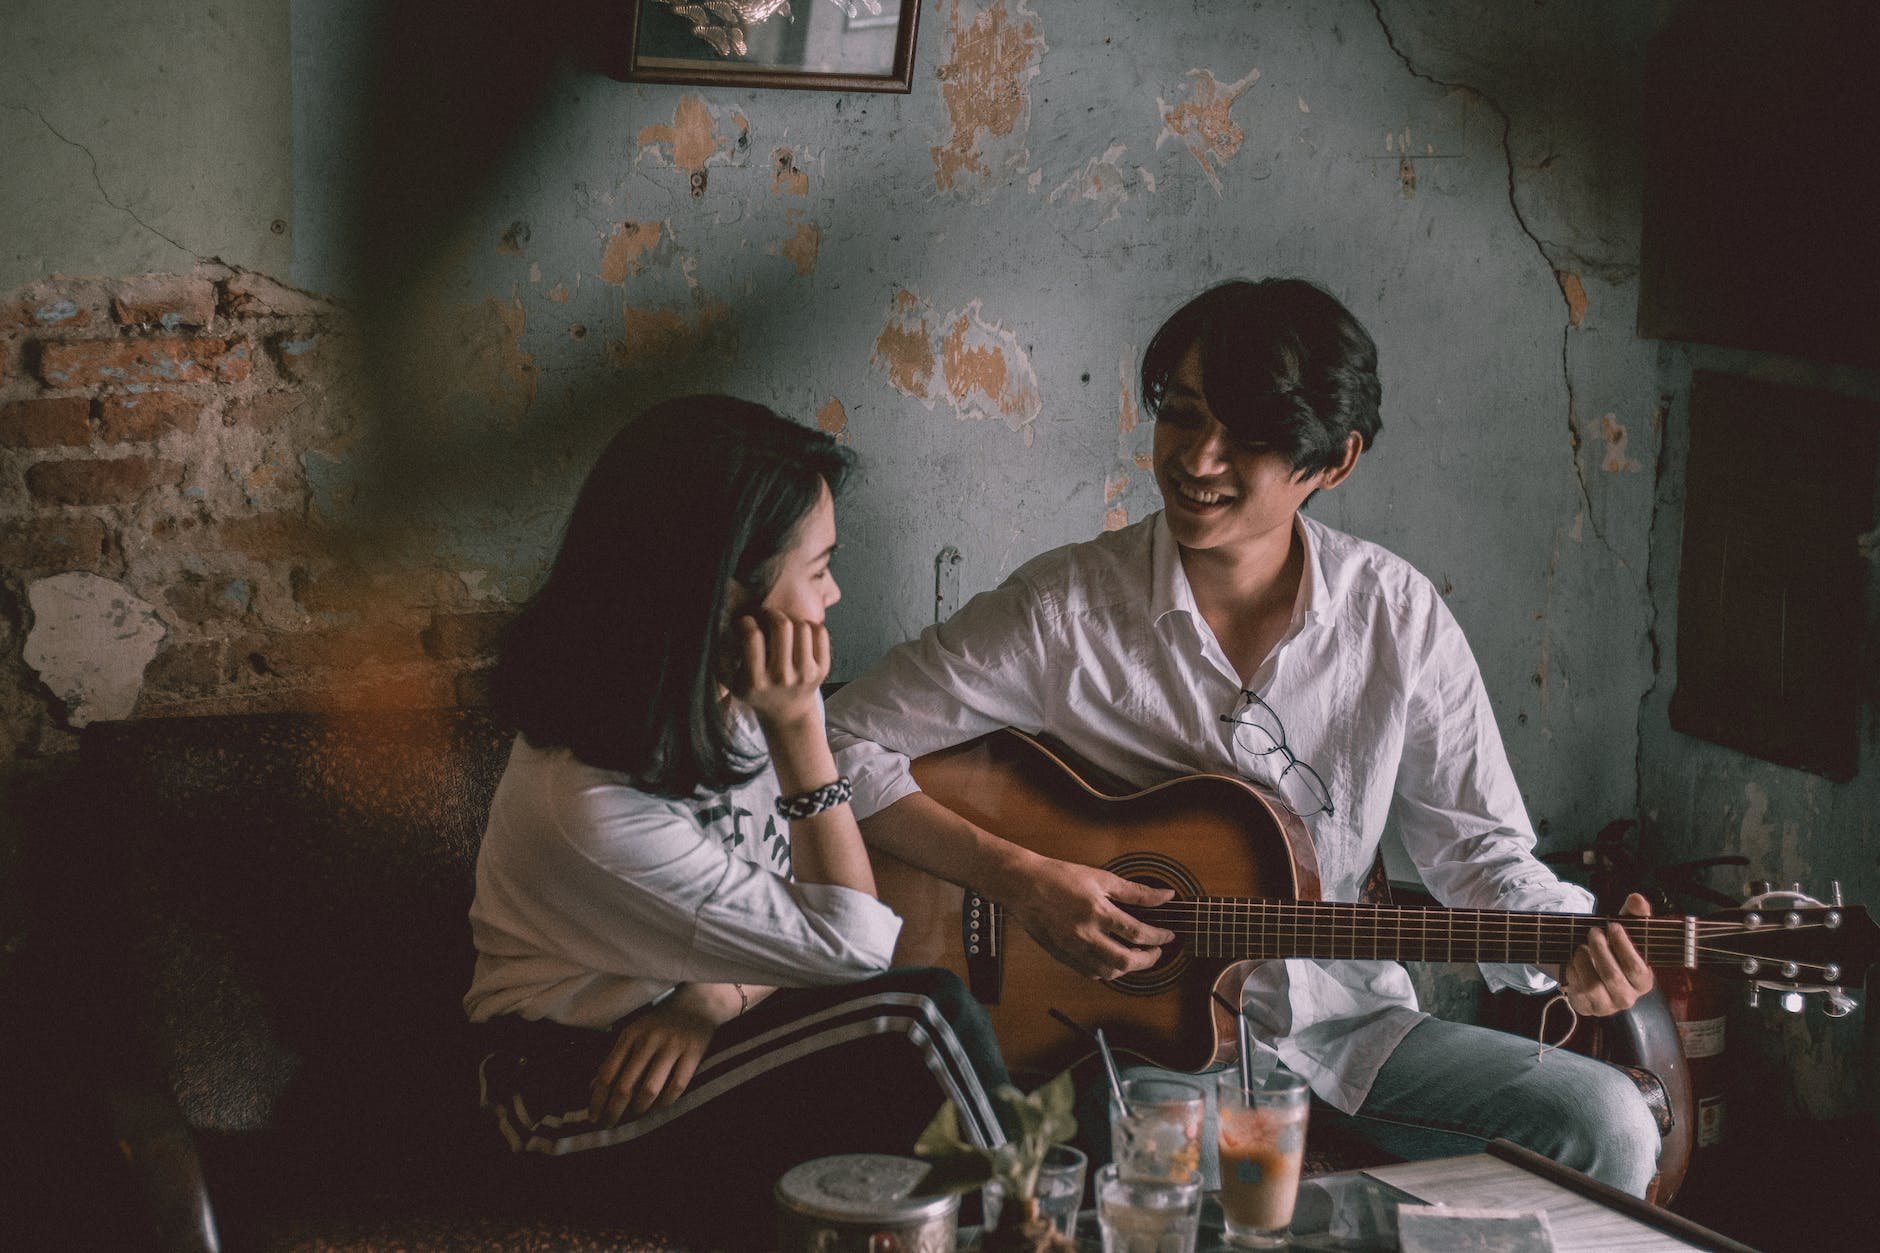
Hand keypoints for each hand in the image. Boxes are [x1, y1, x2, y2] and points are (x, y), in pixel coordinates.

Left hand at [588, 985, 737, 1124]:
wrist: (697, 1003)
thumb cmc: (659, 1023)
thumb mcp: (633, 1034)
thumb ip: (615, 1059)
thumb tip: (593, 1088)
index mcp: (630, 1035)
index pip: (607, 1073)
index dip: (598, 1099)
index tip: (593, 1118)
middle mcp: (649, 1040)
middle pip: (625, 1086)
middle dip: (613, 1111)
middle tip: (608, 1125)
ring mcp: (672, 1046)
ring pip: (649, 1089)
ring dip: (638, 1109)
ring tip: (634, 1115)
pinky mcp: (693, 1053)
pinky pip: (676, 1087)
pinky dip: (665, 1102)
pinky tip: (658, 1107)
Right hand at [733, 609, 830, 735]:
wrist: (787, 713)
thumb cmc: (755, 690)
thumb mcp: (730, 681)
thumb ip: (721, 655)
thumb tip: (724, 626)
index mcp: (755, 681)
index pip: (752, 637)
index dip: (746, 621)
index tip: (745, 622)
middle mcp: (782, 677)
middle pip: (781, 626)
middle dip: (770, 613)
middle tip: (765, 616)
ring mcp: (806, 673)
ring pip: (802, 626)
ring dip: (789, 619)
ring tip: (781, 625)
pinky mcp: (823, 669)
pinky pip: (820, 632)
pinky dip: (808, 625)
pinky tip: (797, 633)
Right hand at [1006, 855, 1176, 980]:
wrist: (1023, 885)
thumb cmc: (1059, 877)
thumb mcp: (1101, 877)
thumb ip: (1135, 891)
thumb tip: (1165, 896)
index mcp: (1097, 912)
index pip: (1138, 933)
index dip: (1159, 937)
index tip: (1168, 936)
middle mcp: (1085, 934)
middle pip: (1126, 961)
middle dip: (1149, 960)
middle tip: (1156, 951)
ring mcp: (1072, 948)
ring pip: (1109, 972)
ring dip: (1128, 968)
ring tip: (1135, 956)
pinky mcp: (1062, 956)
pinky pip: (1090, 973)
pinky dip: (1106, 970)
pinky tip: (1111, 959)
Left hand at [1561, 892, 1655, 1016]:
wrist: (1591, 966)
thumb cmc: (1613, 947)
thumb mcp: (1625, 930)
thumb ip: (1634, 914)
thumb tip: (1637, 899)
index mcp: (1643, 981)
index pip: (1636, 968)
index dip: (1623, 946)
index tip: (1612, 925)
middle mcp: (1628, 998)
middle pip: (1612, 976)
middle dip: (1600, 949)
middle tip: (1593, 931)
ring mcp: (1606, 1006)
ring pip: (1592, 985)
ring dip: (1583, 960)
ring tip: (1582, 946)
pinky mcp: (1586, 1008)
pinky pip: (1576, 991)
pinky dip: (1572, 971)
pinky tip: (1574, 962)